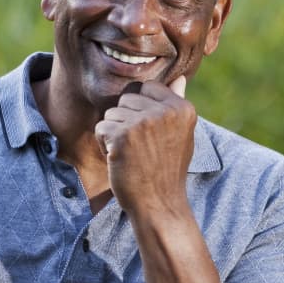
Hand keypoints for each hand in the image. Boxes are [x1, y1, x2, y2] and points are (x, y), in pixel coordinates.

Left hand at [95, 76, 194, 217]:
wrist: (160, 204)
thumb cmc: (168, 171)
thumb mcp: (181, 135)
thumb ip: (176, 105)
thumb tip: (180, 78)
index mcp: (182, 108)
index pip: (148, 88)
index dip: (141, 110)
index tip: (150, 135)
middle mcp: (165, 111)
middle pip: (127, 98)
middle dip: (126, 121)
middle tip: (139, 148)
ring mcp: (143, 122)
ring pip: (112, 113)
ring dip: (114, 134)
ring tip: (131, 155)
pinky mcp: (123, 136)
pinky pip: (101, 127)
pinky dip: (105, 146)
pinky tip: (120, 160)